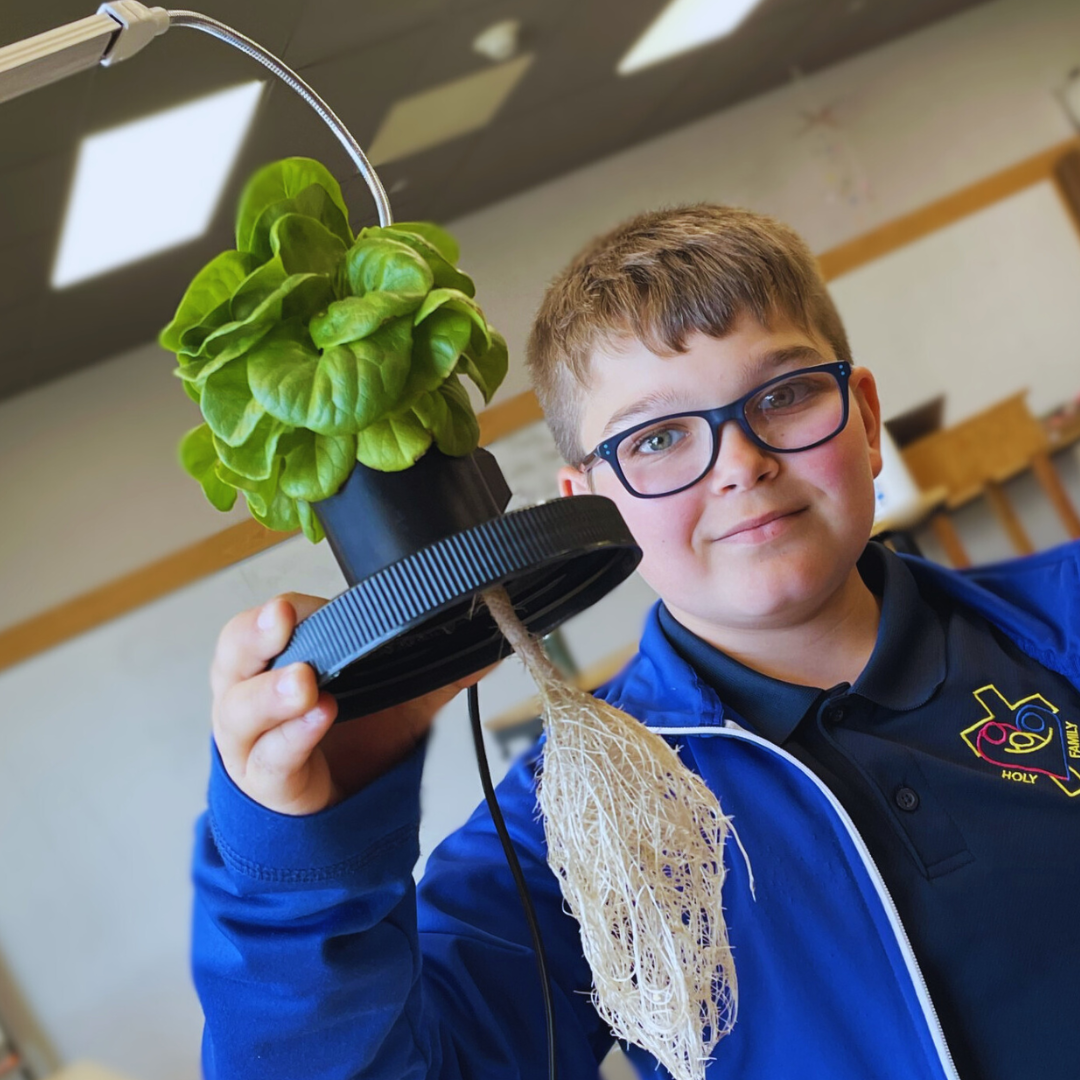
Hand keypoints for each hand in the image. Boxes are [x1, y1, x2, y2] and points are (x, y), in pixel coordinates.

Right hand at [211, 593, 487, 814]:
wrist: (330, 808)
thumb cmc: (347, 736)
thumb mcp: (396, 695)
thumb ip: (437, 667)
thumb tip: (489, 641)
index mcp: (273, 657)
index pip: (264, 622)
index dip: (284, 611)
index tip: (297, 605)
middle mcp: (249, 691)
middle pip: (235, 654)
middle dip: (255, 634)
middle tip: (282, 618)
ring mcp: (250, 739)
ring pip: (242, 709)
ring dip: (273, 693)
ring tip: (305, 682)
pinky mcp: (266, 781)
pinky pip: (272, 758)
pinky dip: (294, 737)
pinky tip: (318, 718)